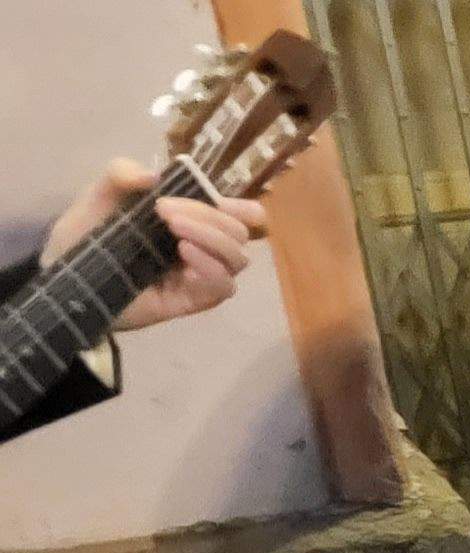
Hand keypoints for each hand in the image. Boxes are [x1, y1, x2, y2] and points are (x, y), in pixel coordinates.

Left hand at [49, 161, 268, 333]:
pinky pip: (222, 288)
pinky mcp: (191, 300)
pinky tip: (184, 258)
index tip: (222, 201)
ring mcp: (199, 274)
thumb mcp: (100, 194)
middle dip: (209, 217)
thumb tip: (154, 176)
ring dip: (212, 240)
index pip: (242, 215)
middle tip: (164, 211)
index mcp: (192, 218)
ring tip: (175, 234)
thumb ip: (120, 174)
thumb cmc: (86, 231)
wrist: (64, 271)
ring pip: (236, 259)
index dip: (245, 209)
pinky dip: (210, 270)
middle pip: (239, 233)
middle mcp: (203, 246)